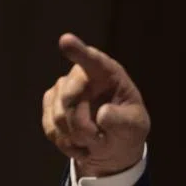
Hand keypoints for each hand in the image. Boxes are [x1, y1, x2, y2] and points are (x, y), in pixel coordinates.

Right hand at [42, 33, 149, 177]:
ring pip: (58, 117)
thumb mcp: (135, 126)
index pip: (92, 60)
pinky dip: (67, 143)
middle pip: (69, 98)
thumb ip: (123, 120)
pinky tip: (81, 142)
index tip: (66, 41)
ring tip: (94, 140)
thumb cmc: (128, 128)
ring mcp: (62, 88)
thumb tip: (103, 114)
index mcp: (107, 73)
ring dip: (77, 137)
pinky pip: (51, 129)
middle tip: (100, 139)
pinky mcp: (50, 105)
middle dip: (82, 125)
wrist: (114, 144)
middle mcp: (81, 75)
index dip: (78, 50)